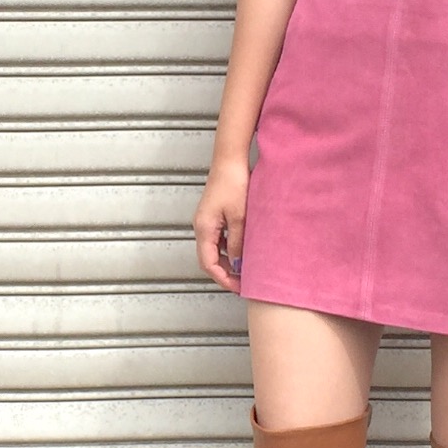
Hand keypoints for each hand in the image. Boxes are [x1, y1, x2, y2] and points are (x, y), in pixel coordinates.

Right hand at [193, 156, 248, 292]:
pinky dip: (228, 248)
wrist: (230, 160)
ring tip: (246, 269)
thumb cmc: (233, 183)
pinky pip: (218, 238)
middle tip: (243, 283)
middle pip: (208, 258)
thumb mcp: (240, 217)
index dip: (223, 278)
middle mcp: (201, 226)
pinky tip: (243, 250)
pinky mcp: (214, 215)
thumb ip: (238, 242)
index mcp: (204, 228)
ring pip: (214, 249)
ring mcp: (206, 220)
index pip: (208, 263)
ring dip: (227, 261)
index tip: (237, 287)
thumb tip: (237, 263)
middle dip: (225, 273)